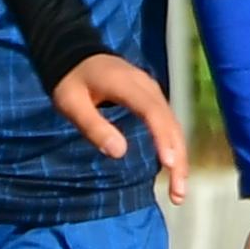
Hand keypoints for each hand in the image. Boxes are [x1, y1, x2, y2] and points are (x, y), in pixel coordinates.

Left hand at [47, 49, 186, 184]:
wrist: (75, 55)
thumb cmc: (70, 81)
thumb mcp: (71, 103)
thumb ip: (93, 126)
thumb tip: (120, 152)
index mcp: (126, 84)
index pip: (152, 111)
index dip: (162, 137)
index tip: (168, 164)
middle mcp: (147, 87)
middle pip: (170, 122)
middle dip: (177, 158)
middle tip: (178, 193)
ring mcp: (152, 92)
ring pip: (174, 125)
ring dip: (179, 156)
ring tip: (178, 191)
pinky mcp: (152, 100)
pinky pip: (168, 124)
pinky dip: (173, 146)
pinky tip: (173, 169)